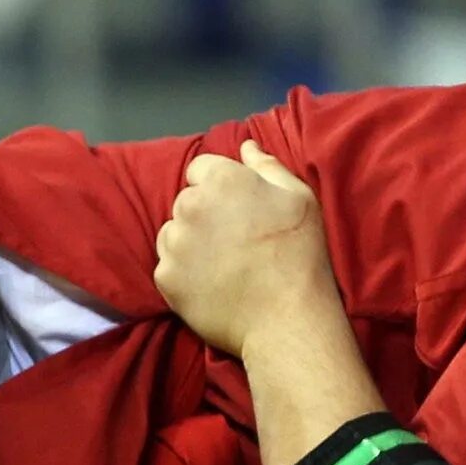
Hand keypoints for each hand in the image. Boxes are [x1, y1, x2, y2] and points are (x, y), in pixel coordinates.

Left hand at [152, 141, 342, 358]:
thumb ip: (267, 166)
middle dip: (204, 215)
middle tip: (234, 242)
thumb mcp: (299, 198)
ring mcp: (175, 244)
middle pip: (185, 201)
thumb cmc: (300, 255)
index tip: (238, 211)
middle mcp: (190, 205)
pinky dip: (184, 274)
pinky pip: (168, 266)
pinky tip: (212, 284)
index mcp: (222, 179)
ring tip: (222, 265)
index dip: (219, 188)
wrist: (287, 319)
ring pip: (172, 233)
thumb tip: (246, 145)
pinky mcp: (166, 279)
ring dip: (190, 242)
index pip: (200, 169)